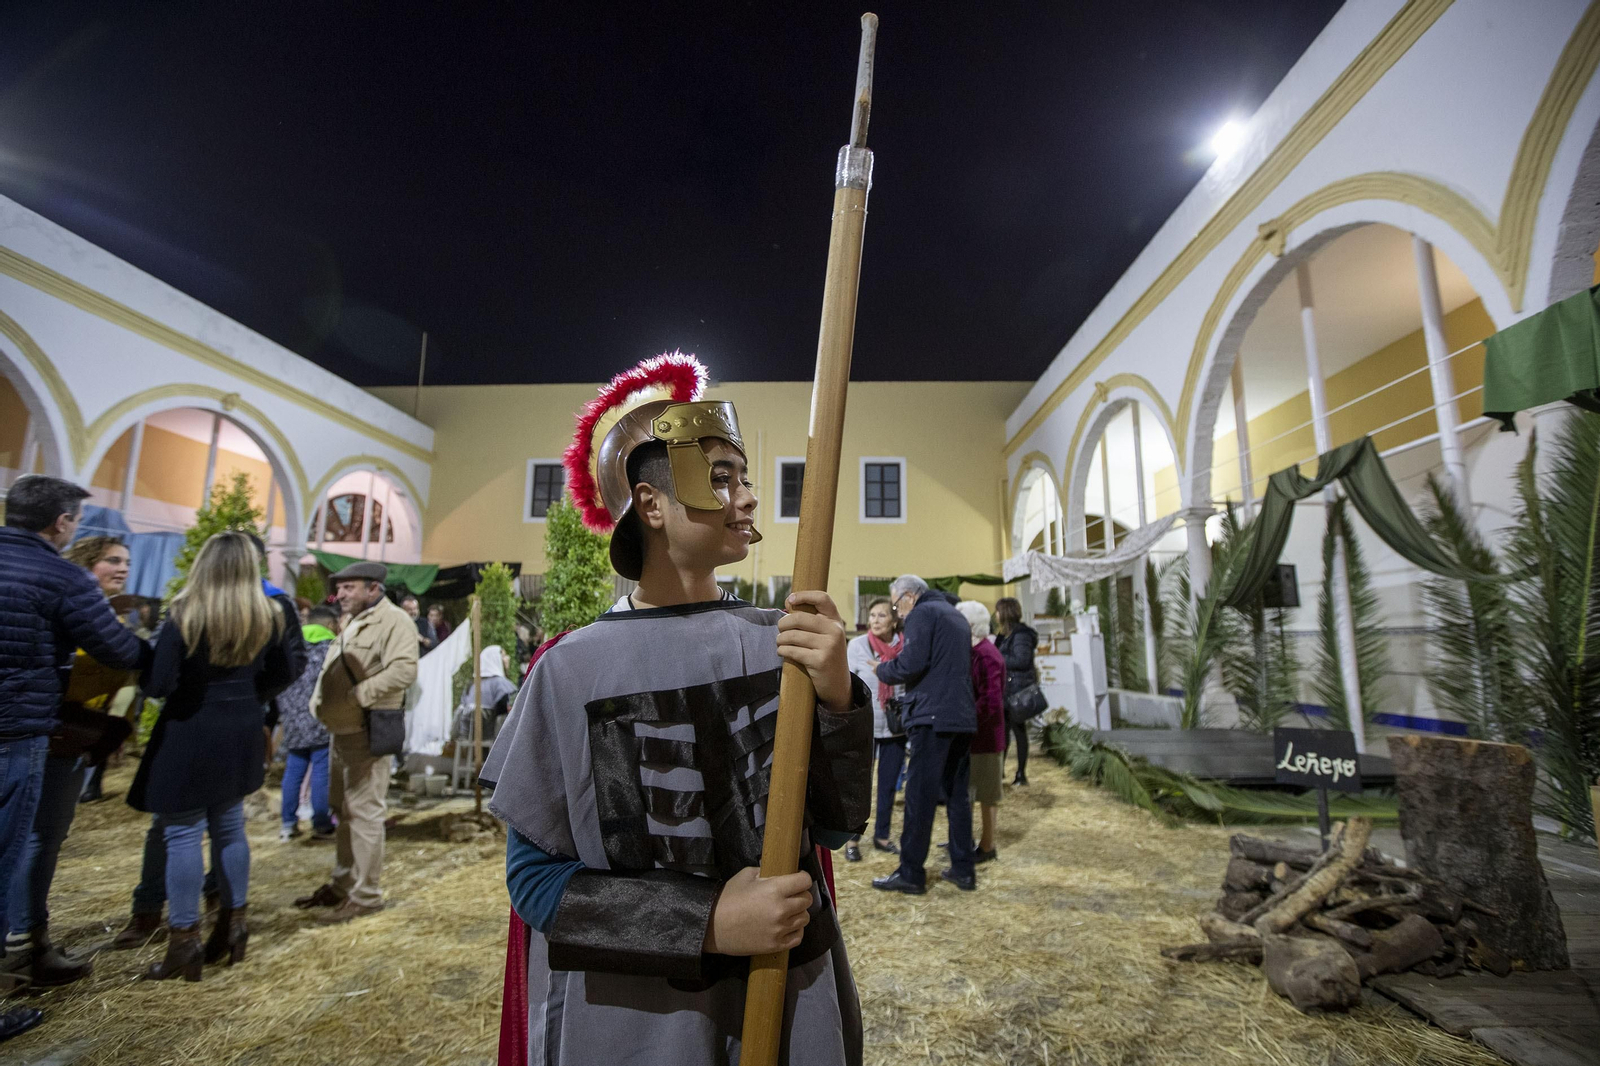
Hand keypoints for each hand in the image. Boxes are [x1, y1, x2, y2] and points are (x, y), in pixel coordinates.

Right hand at [704, 867, 812, 955]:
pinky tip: (786, 925)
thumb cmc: (728, 898)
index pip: (805, 881)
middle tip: (790, 895)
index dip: (803, 878)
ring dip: (798, 913)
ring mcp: (780, 929)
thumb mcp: (746, 876)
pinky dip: (795, 930)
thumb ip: (766, 872)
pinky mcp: (776, 945)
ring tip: (786, 911)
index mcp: (775, 889)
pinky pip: (798, 936)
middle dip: (801, 895)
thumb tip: (779, 873)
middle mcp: (781, 909)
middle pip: (807, 900)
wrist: (712, 926)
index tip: (798, 879)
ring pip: (805, 918)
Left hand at [778, 590, 851, 713]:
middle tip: (780, 629)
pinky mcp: (820, 661)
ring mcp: (829, 646)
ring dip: (780, 639)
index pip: (822, 598)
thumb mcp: (827, 635)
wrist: (838, 684)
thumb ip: (814, 620)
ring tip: (780, 642)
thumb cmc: (826, 655)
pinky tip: (782, 652)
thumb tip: (789, 603)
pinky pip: (792, 651)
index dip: (804, 595)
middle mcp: (835, 631)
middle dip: (783, 623)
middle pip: (799, 618)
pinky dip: (782, 650)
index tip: (790, 600)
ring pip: (792, 636)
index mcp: (836, 621)